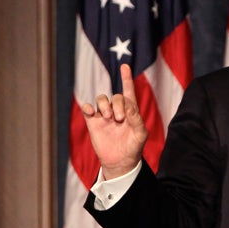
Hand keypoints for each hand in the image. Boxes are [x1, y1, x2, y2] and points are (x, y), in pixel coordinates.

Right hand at [81, 63, 147, 180]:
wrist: (120, 161)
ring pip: (101, 99)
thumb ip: (137, 119)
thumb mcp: (140, 134)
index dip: (126, 79)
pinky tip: (92, 112)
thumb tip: (128, 107)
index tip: (125, 66)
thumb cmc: (134, 147)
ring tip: (109, 118)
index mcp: (130, 111)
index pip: (129, 91)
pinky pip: (87, 108)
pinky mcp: (93, 122)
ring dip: (104, 105)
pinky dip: (88, 107)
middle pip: (116, 96)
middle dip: (118, 105)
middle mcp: (117, 110)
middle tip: (119, 119)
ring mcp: (104, 115)